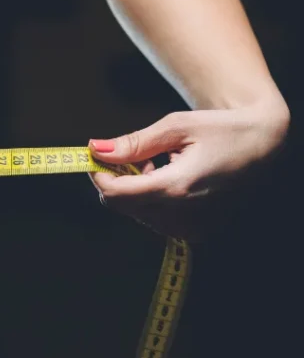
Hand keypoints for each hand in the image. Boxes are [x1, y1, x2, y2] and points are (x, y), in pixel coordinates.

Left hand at [88, 100, 288, 240]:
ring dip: (136, 188)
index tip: (95, 157)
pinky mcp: (194, 231)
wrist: (262, 145)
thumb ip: (134, 143)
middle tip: (135, 154)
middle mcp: (182, 215)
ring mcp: (189, 227)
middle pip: (123, 204)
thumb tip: (97, 150)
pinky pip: (154, 218)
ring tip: (160, 164)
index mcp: (176, 188)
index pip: (117, 193)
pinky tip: (169, 178)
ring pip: (136, 213)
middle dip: (118, 179)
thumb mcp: (176, 127)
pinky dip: (151, 198)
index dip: (99, 175)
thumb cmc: (221, 129)